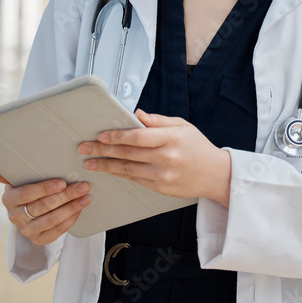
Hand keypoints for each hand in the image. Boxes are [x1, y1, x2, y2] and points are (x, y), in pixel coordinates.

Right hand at [0, 166, 89, 245]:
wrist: (31, 206)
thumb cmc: (27, 186)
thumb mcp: (19, 178)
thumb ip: (7, 173)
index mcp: (9, 199)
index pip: (26, 194)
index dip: (44, 189)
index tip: (62, 183)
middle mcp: (15, 217)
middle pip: (42, 207)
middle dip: (65, 196)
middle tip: (82, 186)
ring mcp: (27, 230)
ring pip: (51, 220)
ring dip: (71, 208)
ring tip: (85, 197)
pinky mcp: (38, 239)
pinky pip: (56, 232)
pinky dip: (70, 220)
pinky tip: (80, 209)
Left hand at [78, 109, 231, 207]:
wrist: (216, 175)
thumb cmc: (199, 147)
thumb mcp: (183, 126)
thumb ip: (158, 121)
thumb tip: (136, 115)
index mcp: (172, 138)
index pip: (138, 136)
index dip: (117, 136)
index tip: (101, 135)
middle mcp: (167, 157)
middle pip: (128, 153)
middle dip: (103, 151)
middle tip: (85, 148)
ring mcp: (163, 175)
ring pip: (128, 169)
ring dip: (106, 166)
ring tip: (90, 163)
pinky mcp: (161, 188)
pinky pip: (136, 179)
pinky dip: (121, 174)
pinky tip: (110, 170)